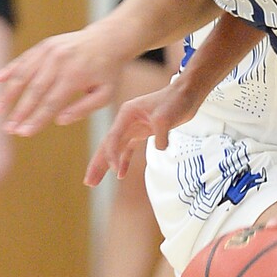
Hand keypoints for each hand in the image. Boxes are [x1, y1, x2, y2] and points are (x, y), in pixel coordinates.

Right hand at [0, 28, 123, 134]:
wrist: (108, 40)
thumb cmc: (107, 72)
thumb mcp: (106, 93)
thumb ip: (84, 108)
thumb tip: (59, 120)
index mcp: (75, 75)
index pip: (51, 103)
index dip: (36, 119)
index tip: (23, 133)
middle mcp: (59, 61)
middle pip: (34, 91)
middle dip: (19, 112)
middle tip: (8, 129)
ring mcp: (50, 51)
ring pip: (24, 74)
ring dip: (8, 94)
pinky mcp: (44, 45)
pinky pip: (23, 59)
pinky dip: (9, 70)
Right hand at [83, 80, 198, 186]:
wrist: (187, 93)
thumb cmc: (175, 100)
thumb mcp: (167, 117)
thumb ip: (161, 134)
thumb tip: (159, 147)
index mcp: (127, 113)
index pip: (113, 137)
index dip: (112, 155)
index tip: (114, 170)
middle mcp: (126, 120)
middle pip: (108, 145)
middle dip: (98, 164)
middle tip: (89, 182)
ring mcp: (134, 126)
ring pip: (116, 149)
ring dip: (107, 165)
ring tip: (94, 182)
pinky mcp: (143, 131)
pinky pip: (128, 149)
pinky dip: (124, 161)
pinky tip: (120, 174)